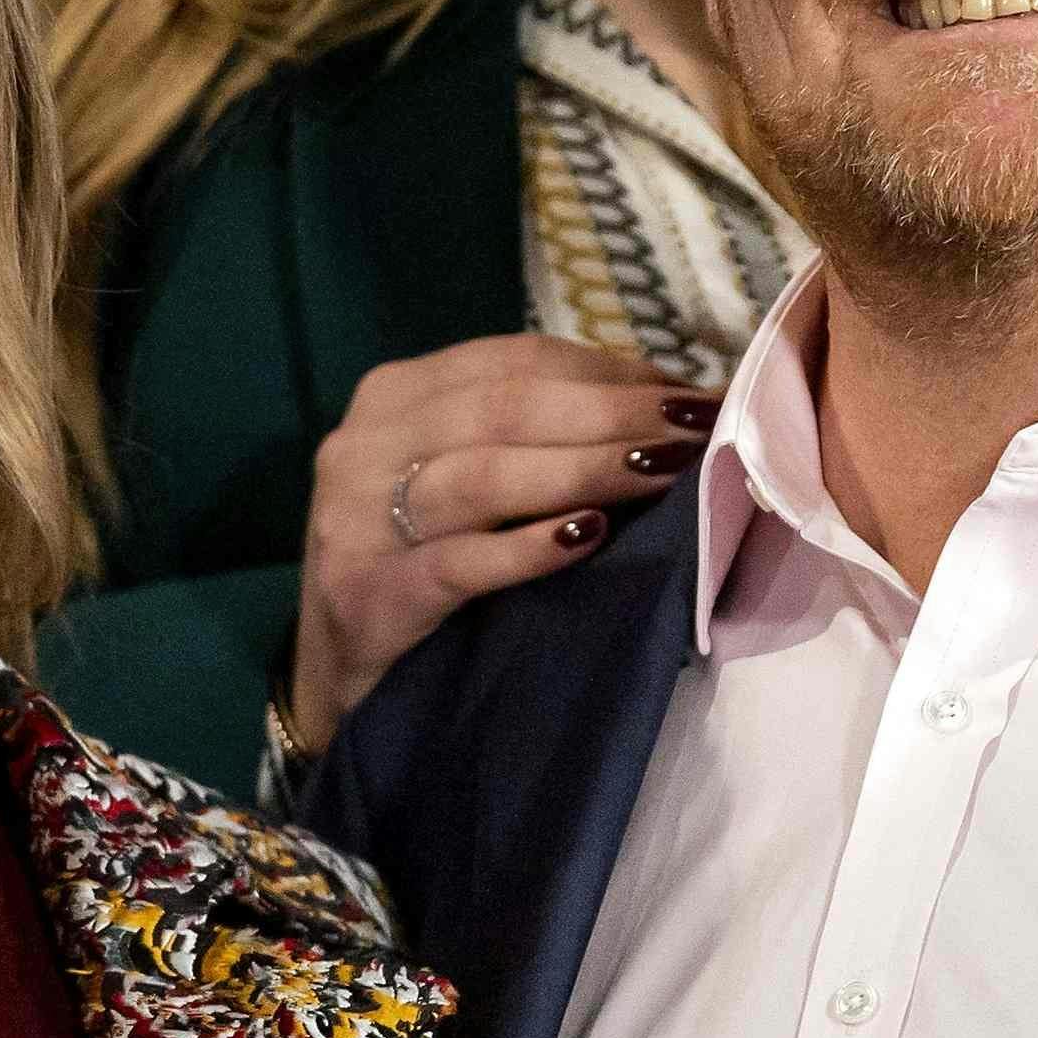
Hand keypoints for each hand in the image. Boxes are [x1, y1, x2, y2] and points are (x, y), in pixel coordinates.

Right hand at [292, 335, 715, 758]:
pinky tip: (588, 539)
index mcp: (395, 396)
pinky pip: (457, 562)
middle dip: (614, 415)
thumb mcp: (460, 478)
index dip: (609, 371)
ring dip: (586, 470)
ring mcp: (356, 519)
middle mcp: (363, 444)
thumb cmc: (421, 565)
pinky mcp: (367, 594)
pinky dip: (527, 548)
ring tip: (663, 475)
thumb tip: (665, 399)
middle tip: (695, 432)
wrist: (341, 676)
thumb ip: (532, 434)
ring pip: (484, 476)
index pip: (514, 361)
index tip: (687, 393)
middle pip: (506, 409)